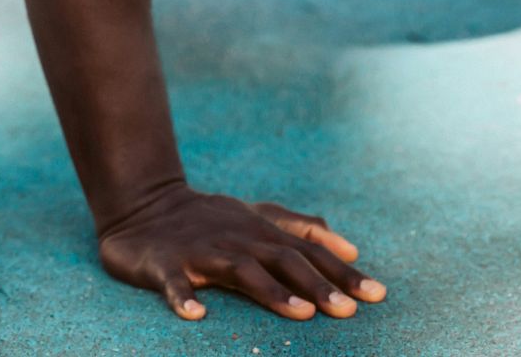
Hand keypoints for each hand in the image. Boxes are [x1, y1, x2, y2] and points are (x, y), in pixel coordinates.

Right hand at [97, 185, 388, 320]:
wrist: (143, 205)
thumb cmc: (209, 218)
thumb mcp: (258, 218)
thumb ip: (302, 229)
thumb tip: (350, 248)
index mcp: (261, 232)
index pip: (310, 251)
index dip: (343, 272)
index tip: (377, 294)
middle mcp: (238, 239)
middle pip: (284, 260)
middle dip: (318, 285)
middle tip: (349, 311)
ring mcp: (201, 251)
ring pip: (241, 270)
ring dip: (270, 291)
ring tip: (300, 314)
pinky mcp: (164, 263)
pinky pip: (173, 282)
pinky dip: (183, 296)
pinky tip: (196, 314)